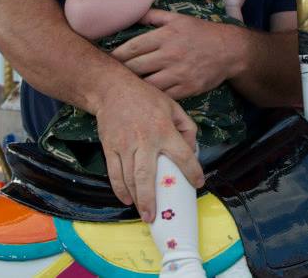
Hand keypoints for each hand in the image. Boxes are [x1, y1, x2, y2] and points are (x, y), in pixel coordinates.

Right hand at [94, 79, 202, 221]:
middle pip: (146, 177)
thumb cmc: (146, 98)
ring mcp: (124, 145)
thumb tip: (192, 147)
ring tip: (144, 213)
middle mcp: (144, 140)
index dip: (192, 172)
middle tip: (155, 217)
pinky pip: (114, 173)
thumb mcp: (173, 106)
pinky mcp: (110, 147)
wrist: (112, 90)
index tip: (198, 183)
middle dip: (151, 200)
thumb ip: (186, 126)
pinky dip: (119, 189)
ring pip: (128, 179)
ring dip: (136, 199)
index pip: (182, 155)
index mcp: (163, 130)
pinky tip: (126, 199)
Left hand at [112, 9, 242, 99]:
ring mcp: (179, 73)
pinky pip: (163, 95)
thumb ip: (153, 16)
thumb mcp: (178, 18)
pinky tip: (145, 93)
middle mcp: (170, 54)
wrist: (230, 50)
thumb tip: (132, 12)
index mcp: (166, 35)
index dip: (116, 54)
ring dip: (135, 84)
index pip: (133, 47)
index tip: (107, 58)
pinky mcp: (187, 88)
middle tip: (111, 73)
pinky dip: (152, 95)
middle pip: (136, 66)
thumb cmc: (201, 32)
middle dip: (121, 70)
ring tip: (125, 85)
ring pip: (147, 83)